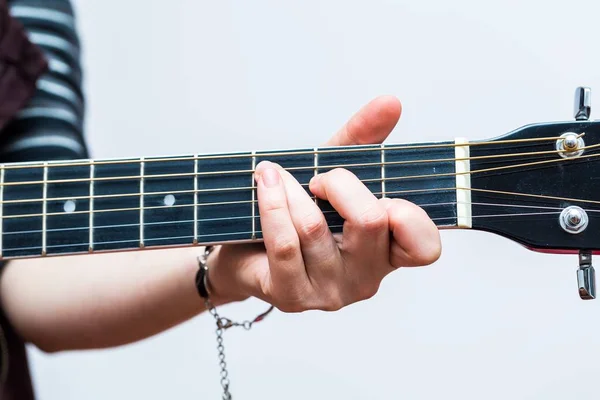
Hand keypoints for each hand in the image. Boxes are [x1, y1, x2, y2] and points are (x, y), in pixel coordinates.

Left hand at [207, 96, 440, 311]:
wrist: (245, 250)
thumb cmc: (300, 212)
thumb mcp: (334, 172)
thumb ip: (364, 140)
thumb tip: (391, 102)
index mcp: (388, 250)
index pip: (425, 247)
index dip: (409, 215)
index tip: (380, 192)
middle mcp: (366, 277)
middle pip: (371, 221)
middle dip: (339, 182)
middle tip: (318, 178)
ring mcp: (330, 292)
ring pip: (316, 227)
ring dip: (291, 189)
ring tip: (273, 174)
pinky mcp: (292, 296)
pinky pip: (285, 242)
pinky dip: (273, 203)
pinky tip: (264, 182)